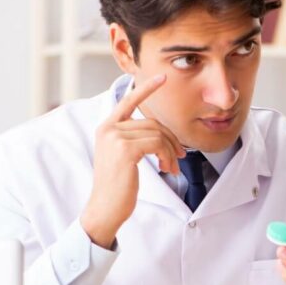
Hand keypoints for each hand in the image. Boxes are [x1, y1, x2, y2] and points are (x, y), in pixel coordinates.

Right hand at [80, 74, 184, 247]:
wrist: (105, 208)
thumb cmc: (119, 185)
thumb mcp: (124, 156)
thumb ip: (136, 139)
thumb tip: (163, 133)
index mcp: (106, 127)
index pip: (128, 101)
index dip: (147, 88)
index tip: (163, 77)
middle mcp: (108, 128)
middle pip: (152, 123)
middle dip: (171, 140)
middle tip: (180, 157)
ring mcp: (115, 137)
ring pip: (158, 133)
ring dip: (171, 151)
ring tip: (171, 167)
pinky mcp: (125, 149)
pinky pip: (158, 144)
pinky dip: (167, 156)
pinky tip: (166, 168)